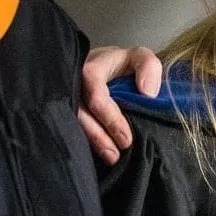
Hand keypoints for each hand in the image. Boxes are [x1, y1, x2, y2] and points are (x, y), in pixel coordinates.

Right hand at [78, 45, 161, 163]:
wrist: (104, 65)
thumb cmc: (123, 64)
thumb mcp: (140, 57)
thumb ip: (148, 67)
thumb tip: (148, 93)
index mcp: (92, 70)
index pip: (96, 97)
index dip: (111, 119)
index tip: (126, 138)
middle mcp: (74, 84)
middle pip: (81, 115)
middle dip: (98, 137)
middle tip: (116, 155)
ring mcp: (68, 97)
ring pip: (74, 123)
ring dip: (93, 143)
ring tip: (111, 158)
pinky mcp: (67, 109)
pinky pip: (72, 127)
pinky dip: (86, 141)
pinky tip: (98, 154)